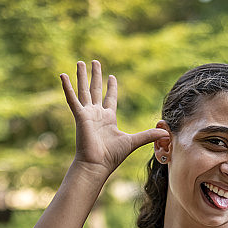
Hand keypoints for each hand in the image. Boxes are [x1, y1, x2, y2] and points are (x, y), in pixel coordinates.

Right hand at [60, 60, 167, 176]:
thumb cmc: (112, 156)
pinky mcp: (80, 116)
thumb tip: (166, 133)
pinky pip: (72, 99)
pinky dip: (67, 87)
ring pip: (84, 90)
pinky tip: (62, 75)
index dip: (111, 87)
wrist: (97, 164)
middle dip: (96, 76)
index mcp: (109, 119)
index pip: (110, 98)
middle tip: (95, 62)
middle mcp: (97, 114)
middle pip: (96, 90)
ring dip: (82, 76)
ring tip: (81, 62)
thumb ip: (148, 135)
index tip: (112, 76)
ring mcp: (87, 114)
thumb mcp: (133, 141)